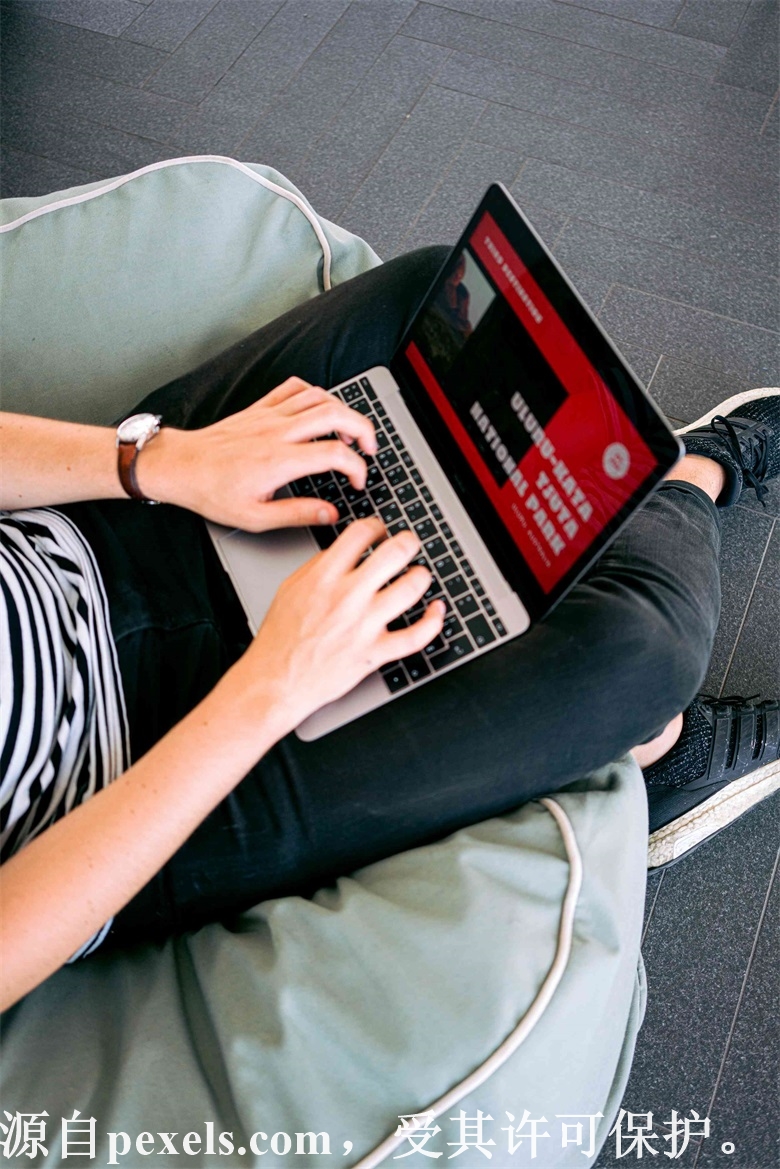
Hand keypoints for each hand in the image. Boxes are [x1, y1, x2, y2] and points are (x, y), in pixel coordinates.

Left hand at [137, 377, 377, 530]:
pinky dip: (315, 393)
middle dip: (364, 429)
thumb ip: (298, 514)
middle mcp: (278, 432)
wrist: (181, 467)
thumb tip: (331, 514)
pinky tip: (319, 409)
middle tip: (370, 448)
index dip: (357, 468)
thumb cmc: (212, 492)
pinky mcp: (260, 408)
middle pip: (336, 415)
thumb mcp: (256, 517)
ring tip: (351, 430)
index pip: (336, 454)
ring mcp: (269, 415)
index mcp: (280, 461)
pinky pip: (294, 388)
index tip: (357, 482)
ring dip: (344, 410)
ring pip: (319, 397)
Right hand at [231, 518, 445, 735]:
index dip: (377, 526)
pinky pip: (416, 636)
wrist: (276, 680)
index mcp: (324, 576)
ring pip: (410, 589)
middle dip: (408, 543)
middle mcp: (347, 597)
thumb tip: (344, 551)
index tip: (380, 532)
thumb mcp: (290, 588)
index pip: (361, 533)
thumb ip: (318, 566)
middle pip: (394, 553)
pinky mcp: (374, 653)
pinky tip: (436, 611)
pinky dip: (433, 622)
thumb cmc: (280, 638)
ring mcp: (363, 625)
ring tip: (420, 575)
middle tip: (409, 545)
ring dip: (421, 577)